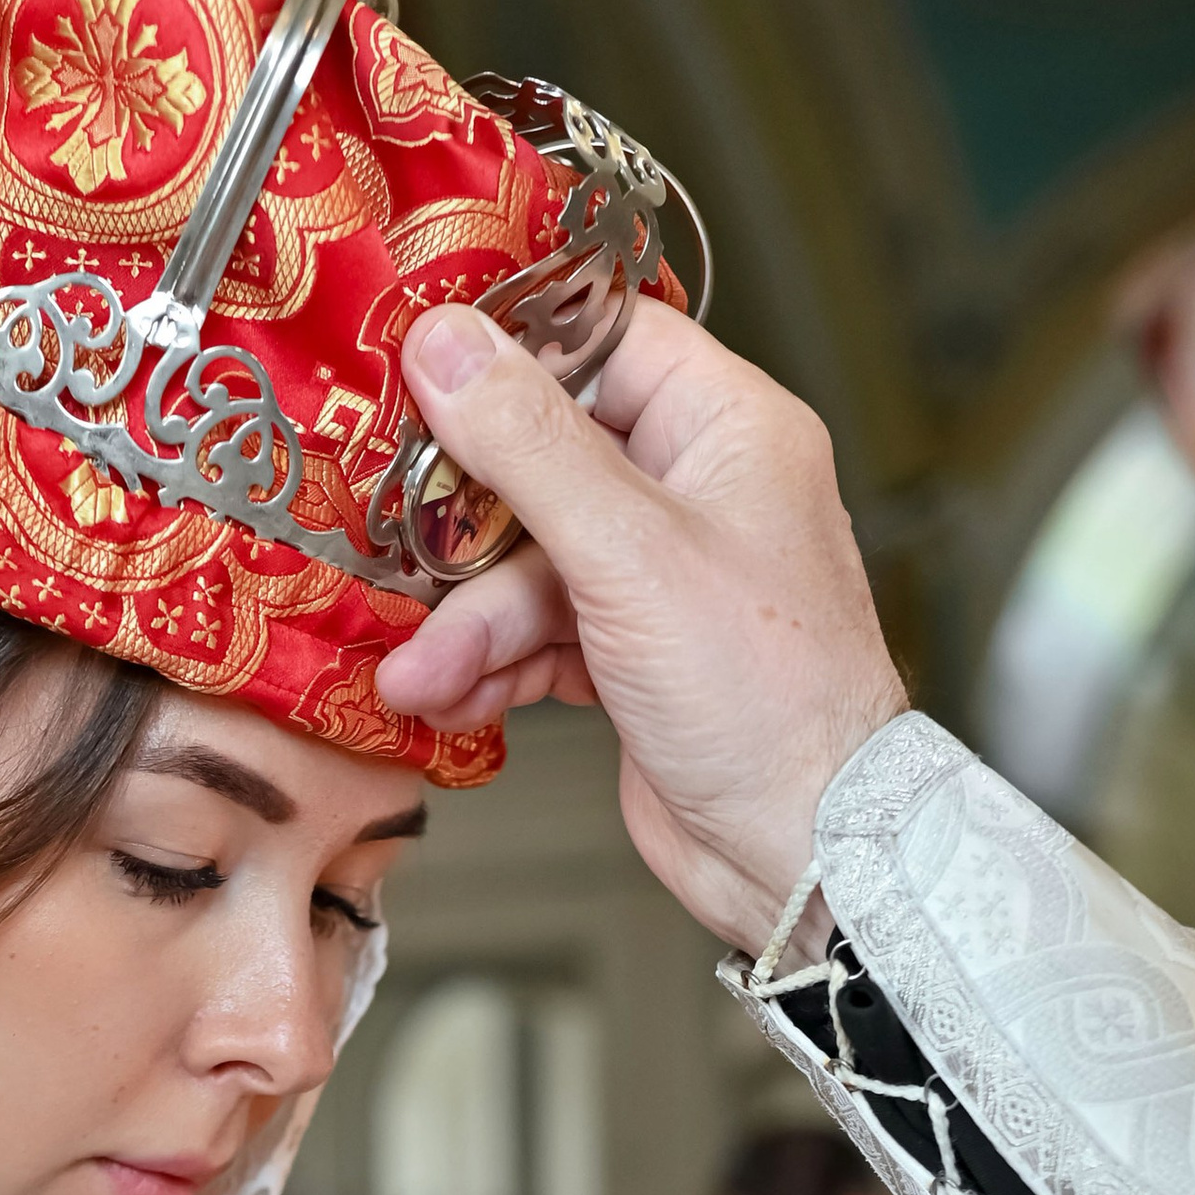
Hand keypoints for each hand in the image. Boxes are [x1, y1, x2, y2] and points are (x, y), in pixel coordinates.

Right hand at [372, 302, 906, 953]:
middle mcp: (696, 492)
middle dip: (465, 524)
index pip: (606, 342)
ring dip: (468, 622)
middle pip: (543, 461)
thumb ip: (530, 442)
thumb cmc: (766, 697)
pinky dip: (492, 666)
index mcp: (727, 430)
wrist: (801, 852)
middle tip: (393, 537)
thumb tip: (449, 342)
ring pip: (528, 563)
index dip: (512, 352)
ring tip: (422, 672)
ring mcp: (659, 577)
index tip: (419, 366)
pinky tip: (450, 698)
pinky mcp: (629, 654)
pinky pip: (537, 634)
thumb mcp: (630, 551)